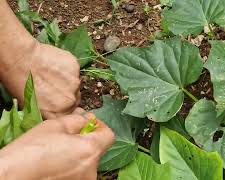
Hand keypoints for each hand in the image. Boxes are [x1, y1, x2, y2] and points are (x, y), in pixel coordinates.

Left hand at [0, 41, 80, 118]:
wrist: (20, 60)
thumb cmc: (20, 83)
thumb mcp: (31, 106)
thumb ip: (48, 112)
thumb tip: (54, 111)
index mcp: (60, 113)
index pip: (71, 113)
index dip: (65, 106)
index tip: (58, 99)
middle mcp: (71, 100)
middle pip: (75, 98)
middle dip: (66, 93)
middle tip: (53, 86)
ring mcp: (75, 83)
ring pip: (75, 83)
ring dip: (66, 80)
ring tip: (51, 74)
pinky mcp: (76, 67)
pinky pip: (74, 69)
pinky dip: (66, 68)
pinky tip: (54, 65)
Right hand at [0, 112, 114, 179]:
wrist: (13, 175)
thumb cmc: (32, 150)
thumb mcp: (55, 126)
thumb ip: (77, 120)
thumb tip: (87, 119)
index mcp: (90, 149)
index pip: (109, 135)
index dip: (99, 126)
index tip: (88, 124)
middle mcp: (91, 168)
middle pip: (97, 149)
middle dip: (86, 139)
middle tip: (68, 135)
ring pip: (88, 161)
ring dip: (79, 153)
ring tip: (58, 150)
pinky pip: (80, 171)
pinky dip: (73, 165)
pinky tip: (57, 162)